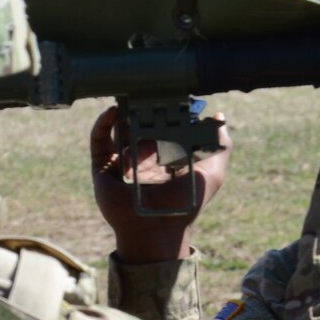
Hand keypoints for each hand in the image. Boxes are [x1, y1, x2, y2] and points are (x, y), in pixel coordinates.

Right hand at [90, 104, 232, 262]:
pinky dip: (103, 123)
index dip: (166, 111)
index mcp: (165, 159)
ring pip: (119, 129)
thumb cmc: (187, 204)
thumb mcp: (213, 172)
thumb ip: (221, 145)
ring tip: (131, 98)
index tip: (170, 93)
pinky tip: (113, 111)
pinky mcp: (103, 168)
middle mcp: (142, 158)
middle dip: (143, 108)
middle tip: (147, 90)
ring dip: (125, 113)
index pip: (163, 127)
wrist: (160, 229)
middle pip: (139, 125)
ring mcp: (121, 162)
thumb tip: (219, 117)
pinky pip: (98, 141)